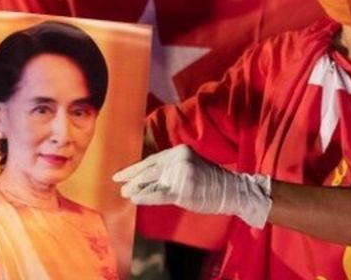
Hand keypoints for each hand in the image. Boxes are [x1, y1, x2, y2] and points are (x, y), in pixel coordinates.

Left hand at [113, 144, 271, 228]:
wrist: (232, 190)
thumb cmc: (209, 181)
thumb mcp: (189, 167)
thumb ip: (169, 170)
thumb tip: (145, 179)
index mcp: (178, 151)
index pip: (152, 159)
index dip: (135, 168)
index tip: (120, 174)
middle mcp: (178, 159)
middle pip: (149, 169)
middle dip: (132, 177)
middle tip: (118, 183)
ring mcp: (181, 174)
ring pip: (153, 182)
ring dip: (136, 188)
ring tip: (124, 193)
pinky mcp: (183, 190)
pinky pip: (160, 194)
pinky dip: (146, 196)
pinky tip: (136, 199)